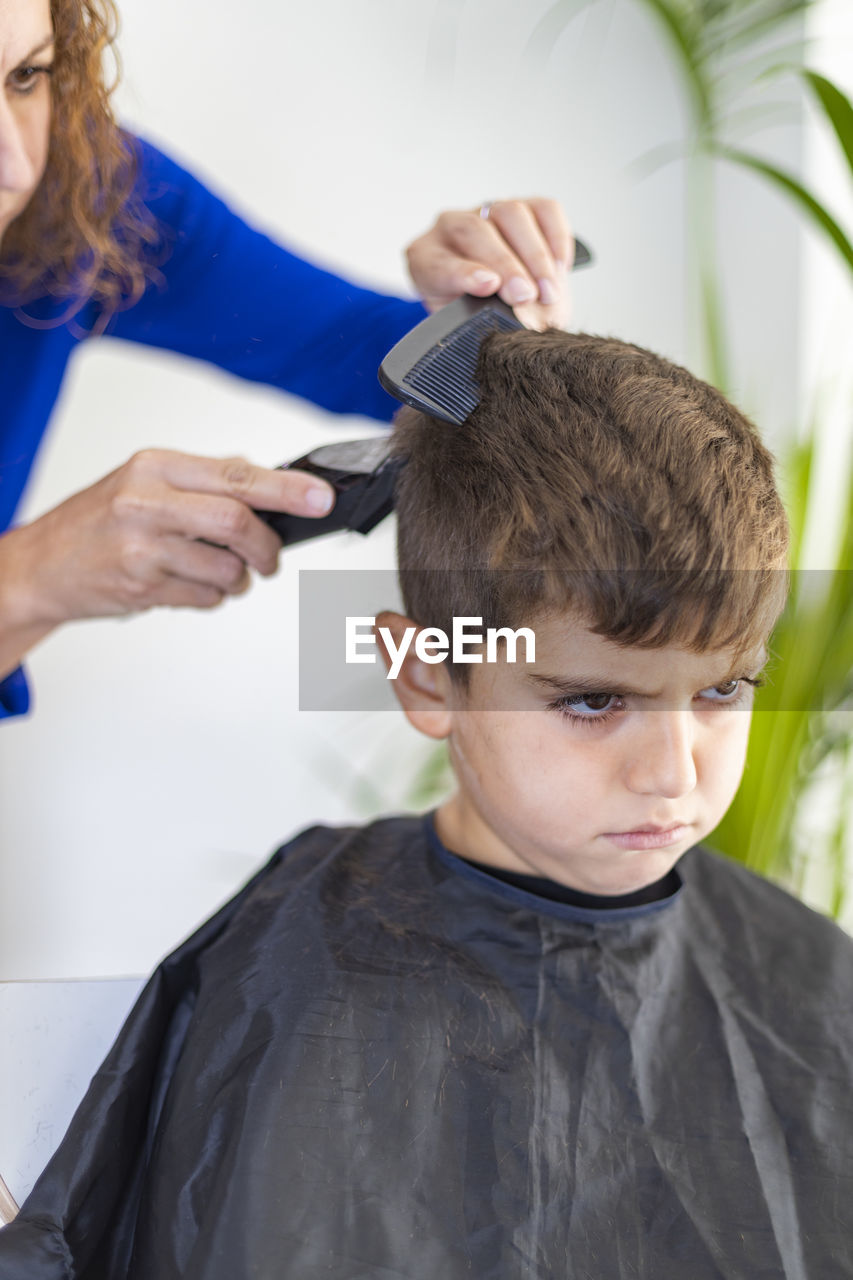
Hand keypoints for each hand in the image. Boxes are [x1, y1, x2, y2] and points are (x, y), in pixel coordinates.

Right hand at [0, 449, 334, 644]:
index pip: (236, 475)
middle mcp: (146, 502)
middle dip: (266, 547)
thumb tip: (271, 485)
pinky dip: (212, 596)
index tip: (320, 499)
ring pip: (226, 568)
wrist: (41, 565)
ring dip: (238, 579)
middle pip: (236, 522)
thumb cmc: (98, 521)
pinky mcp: (142, 586)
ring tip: (220, 573)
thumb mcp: (144, 481)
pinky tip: (189, 584)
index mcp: (155, 466)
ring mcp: (142, 547)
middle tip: (269, 558)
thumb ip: (204, 481)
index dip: (287, 489)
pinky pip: (205, 597)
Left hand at [406, 198, 573, 329]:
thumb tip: (512, 319)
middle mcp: (453, 227)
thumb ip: (476, 321)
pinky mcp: (525, 207)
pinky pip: (544, 210)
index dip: (463, 273)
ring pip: (511, 213)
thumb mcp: (466, 325)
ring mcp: (489, 211)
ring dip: (534, 255)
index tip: (488, 287)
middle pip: (476, 231)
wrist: (499, 301)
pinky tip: (561, 268)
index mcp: (426, 258)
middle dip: (505, 265)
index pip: (438, 260)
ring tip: (548, 292)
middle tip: (525, 296)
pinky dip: (557, 238)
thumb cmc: (476, 314)